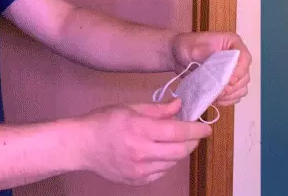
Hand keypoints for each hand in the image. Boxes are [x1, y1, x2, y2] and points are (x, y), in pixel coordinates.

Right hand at [75, 98, 212, 184]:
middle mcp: (141, 152)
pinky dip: (167, 162)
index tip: (206, 127)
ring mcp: (138, 169)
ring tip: (176, 141)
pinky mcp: (136, 180)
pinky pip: (161, 172)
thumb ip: (158, 110)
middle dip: (192, 141)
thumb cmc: (103, 123)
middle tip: (194, 133)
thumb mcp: (131, 108)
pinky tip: (161, 152)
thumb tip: (179, 106)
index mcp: (140, 130)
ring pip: (173, 162)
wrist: (81, 145)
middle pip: (180, 151)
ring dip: (180, 151)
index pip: (178, 132)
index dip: (196, 130)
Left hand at [172, 32, 251, 105]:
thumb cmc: (187, 47)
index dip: (240, 70)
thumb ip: (208, 55)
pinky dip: (227, 100)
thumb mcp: (195, 47)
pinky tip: (216, 99)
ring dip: (231, 95)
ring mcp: (234, 72)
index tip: (230, 80)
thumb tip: (221, 67)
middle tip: (219, 91)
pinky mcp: (228, 84)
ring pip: (242, 87)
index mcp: (233, 44)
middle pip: (245, 76)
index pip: (245, 58)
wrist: (178, 56)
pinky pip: (235, 95)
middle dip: (233, 87)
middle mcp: (237, 58)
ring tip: (216, 96)